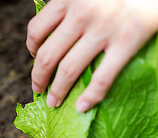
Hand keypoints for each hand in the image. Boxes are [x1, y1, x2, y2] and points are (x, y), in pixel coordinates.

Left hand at [27, 0, 157, 111]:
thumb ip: (74, 2)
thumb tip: (63, 23)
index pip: (36, 30)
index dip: (31, 48)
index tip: (34, 57)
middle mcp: (81, 14)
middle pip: (47, 55)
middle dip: (38, 77)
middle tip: (38, 88)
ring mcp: (103, 30)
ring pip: (68, 70)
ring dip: (57, 91)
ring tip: (54, 102)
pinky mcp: (126, 42)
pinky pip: (102, 77)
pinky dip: (90, 96)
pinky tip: (82, 107)